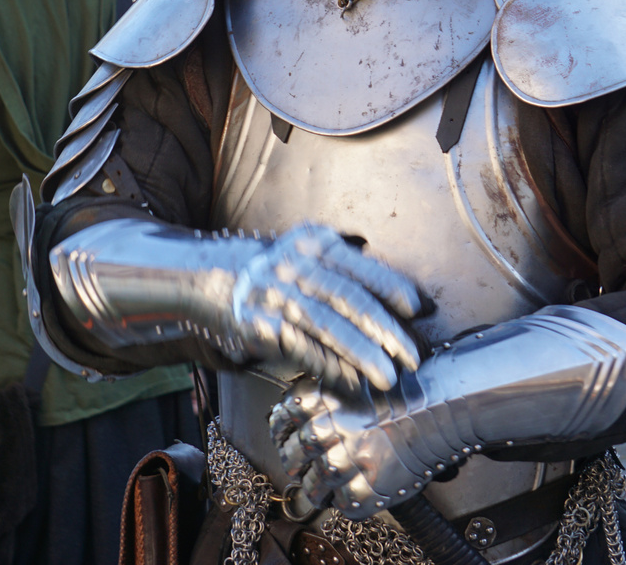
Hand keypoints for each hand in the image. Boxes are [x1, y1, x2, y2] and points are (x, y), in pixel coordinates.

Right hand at [228, 224, 421, 394]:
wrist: (204, 273)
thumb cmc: (270, 267)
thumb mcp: (303, 248)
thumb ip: (341, 260)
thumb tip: (386, 279)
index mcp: (312, 242)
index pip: (359, 267)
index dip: (392, 288)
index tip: (420, 309)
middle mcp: (293, 264)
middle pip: (348, 298)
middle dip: (385, 329)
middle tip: (414, 355)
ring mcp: (274, 294)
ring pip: (326, 325)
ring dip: (361, 354)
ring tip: (388, 376)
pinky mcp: (258, 324)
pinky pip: (301, 348)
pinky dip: (328, 367)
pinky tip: (350, 382)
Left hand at [270, 375, 435, 517]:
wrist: (442, 405)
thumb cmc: (404, 387)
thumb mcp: (354, 374)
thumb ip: (326, 392)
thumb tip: (296, 410)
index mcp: (322, 396)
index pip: (282, 417)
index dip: (282, 430)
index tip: (287, 436)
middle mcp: (328, 427)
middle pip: (294, 454)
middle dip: (295, 462)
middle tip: (300, 465)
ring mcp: (345, 460)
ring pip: (314, 485)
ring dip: (316, 488)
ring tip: (325, 486)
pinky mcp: (366, 489)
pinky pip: (343, 504)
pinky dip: (346, 501)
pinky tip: (355, 490)